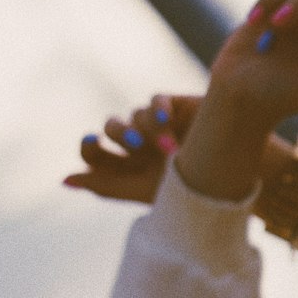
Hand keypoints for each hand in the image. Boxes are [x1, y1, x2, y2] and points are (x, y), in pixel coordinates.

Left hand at [63, 95, 199, 203]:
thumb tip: (64, 180)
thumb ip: (104, 186)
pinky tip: (168, 121)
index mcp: (128, 169)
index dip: (89, 148)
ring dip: (144, 131)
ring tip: (167, 149)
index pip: (95, 151)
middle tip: (134, 146)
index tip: (92, 146)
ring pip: (132, 116)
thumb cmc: (191, 196)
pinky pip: (155, 101)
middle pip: (110, 129)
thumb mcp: (143, 193)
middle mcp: (139, 146)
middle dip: (116, 135)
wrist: (233, 180)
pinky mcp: (176, 108)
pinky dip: (157, 110)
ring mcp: (157, 126)